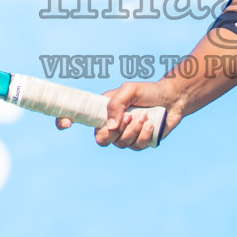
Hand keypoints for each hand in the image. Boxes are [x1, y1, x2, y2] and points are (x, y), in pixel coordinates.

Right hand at [54, 78, 186, 151]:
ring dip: (134, 130)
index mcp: (103, 110)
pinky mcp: (138, 143)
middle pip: (100, 139)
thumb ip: (116, 104)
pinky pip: (135, 146)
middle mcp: (111, 125)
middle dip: (115, 131)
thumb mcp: (130, 90)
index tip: (67, 123)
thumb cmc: (148, 92)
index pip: (79, 117)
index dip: (65, 121)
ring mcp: (124, 136)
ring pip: (120, 143)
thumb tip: (110, 126)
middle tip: (129, 117)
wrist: (172, 100)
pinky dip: (144, 135)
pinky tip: (150, 124)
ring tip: (144, 116)